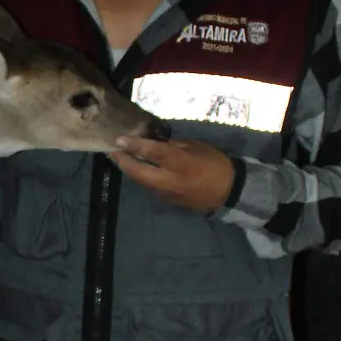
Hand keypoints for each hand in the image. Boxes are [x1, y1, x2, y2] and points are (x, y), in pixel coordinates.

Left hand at [108, 136, 235, 212]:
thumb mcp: (197, 147)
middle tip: (111, 150)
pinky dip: (142, 178)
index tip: (119, 139)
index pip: (153, 153)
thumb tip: (154, 143)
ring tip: (120, 158)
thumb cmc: (215, 164)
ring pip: (142, 182)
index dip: (134, 145)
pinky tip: (138, 170)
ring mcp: (167, 193)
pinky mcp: (167, 201)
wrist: (229, 192)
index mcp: (182, 164)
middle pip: (139, 172)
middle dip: (123, 162)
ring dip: (130, 170)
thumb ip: (173, 146)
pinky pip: (150, 187)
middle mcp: (171, 180)